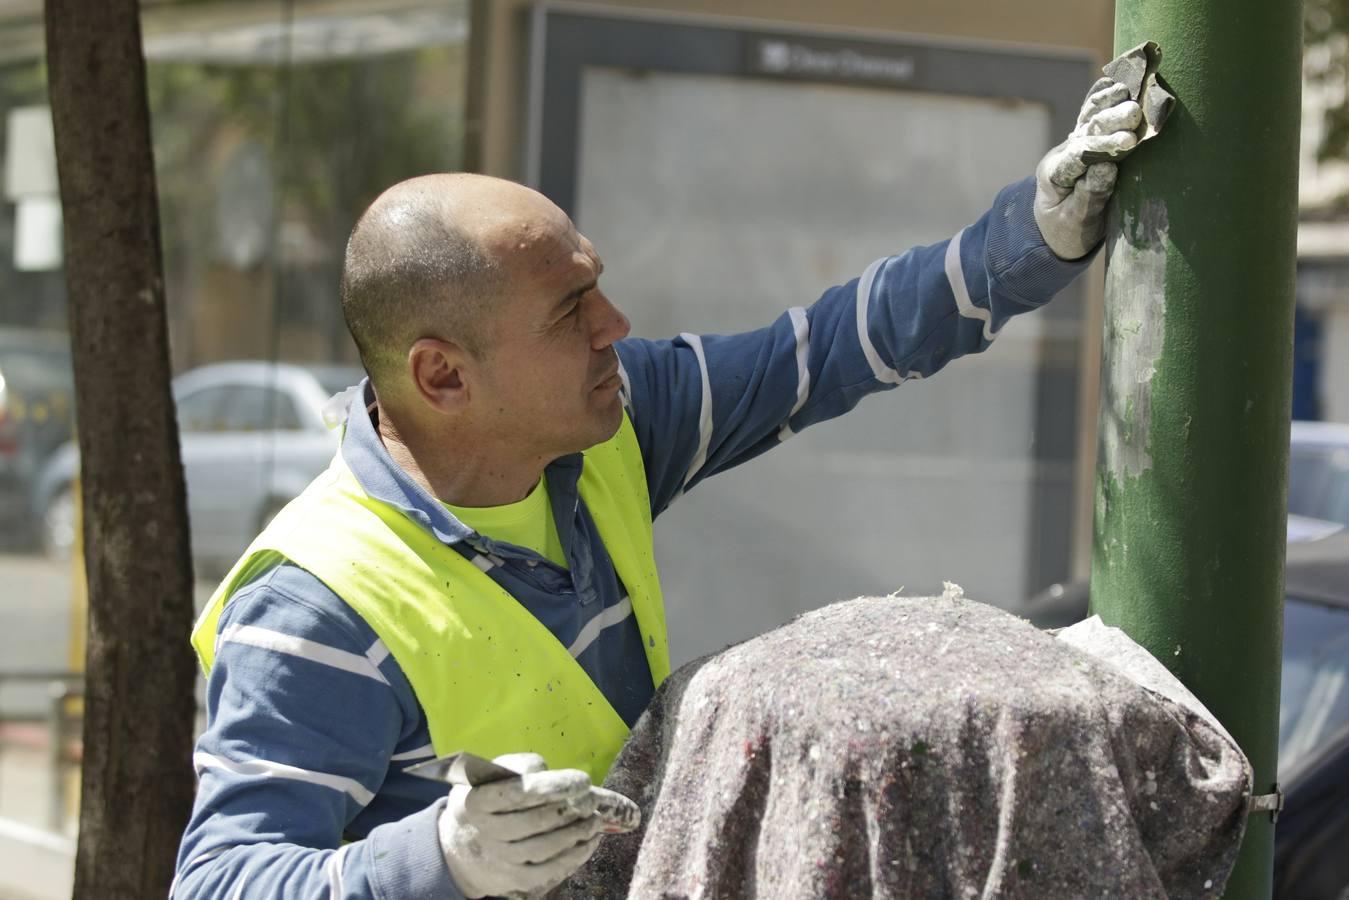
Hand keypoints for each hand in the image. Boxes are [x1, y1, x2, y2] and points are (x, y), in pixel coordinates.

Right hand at [437, 752, 619, 898]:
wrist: (467, 842)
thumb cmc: (492, 797)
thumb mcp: (498, 773)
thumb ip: (525, 767)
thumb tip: (557, 777)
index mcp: (477, 801)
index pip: (518, 793)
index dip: (554, 787)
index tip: (582, 781)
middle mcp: (486, 832)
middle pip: (534, 822)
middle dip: (571, 810)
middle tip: (592, 799)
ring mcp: (500, 859)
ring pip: (544, 848)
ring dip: (577, 833)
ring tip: (595, 819)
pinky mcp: (516, 879)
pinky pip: (550, 870)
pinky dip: (575, 855)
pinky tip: (590, 840)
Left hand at [1033, 78, 1143, 259]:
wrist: (1057, 229)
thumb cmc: (1067, 232)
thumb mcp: (1076, 223)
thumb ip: (1089, 198)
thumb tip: (1107, 169)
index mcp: (1054, 175)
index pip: (1078, 157)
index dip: (1103, 148)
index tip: (1128, 142)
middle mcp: (1062, 154)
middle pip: (1086, 132)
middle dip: (1111, 122)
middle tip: (1135, 114)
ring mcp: (1074, 144)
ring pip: (1089, 118)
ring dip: (1109, 103)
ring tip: (1129, 90)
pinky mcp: (1086, 139)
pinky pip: (1093, 114)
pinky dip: (1104, 98)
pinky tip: (1117, 81)